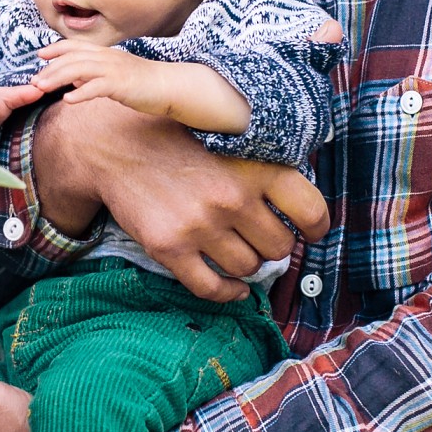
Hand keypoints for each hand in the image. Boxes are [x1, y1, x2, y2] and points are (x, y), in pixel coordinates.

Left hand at [31, 42, 178, 114]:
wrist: (168, 85)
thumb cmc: (142, 82)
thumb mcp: (114, 75)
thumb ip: (93, 75)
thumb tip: (74, 78)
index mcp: (105, 53)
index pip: (75, 46)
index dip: (55, 49)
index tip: (39, 55)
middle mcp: (107, 57)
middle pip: (71, 58)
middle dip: (50, 69)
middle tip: (34, 81)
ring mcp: (113, 69)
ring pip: (79, 69)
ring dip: (57, 78)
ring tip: (42, 88)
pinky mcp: (120, 84)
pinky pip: (96, 87)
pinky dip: (80, 92)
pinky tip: (68, 99)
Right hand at [33, 98, 327, 301]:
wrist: (115, 144)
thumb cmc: (178, 139)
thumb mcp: (229, 138)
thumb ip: (264, 168)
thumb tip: (300, 209)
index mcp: (255, 166)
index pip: (310, 210)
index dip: (316, 227)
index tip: (310, 232)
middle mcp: (231, 197)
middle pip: (279, 247)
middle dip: (271, 246)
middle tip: (259, 237)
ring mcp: (200, 225)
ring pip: (248, 269)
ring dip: (246, 264)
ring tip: (235, 248)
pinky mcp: (170, 248)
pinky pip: (212, 288)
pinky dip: (228, 293)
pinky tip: (232, 287)